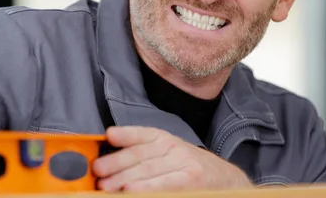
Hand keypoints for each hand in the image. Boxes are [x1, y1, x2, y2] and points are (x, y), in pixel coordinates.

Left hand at [93, 126, 252, 191]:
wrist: (228, 180)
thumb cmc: (189, 169)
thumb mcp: (167, 154)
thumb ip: (143, 155)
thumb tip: (109, 165)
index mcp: (164, 139)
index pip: (142, 134)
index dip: (125, 134)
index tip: (109, 136)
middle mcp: (174, 147)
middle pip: (140, 155)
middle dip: (116, 164)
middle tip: (97, 172)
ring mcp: (184, 163)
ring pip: (150, 171)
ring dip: (125, 179)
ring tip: (108, 186)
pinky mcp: (192, 180)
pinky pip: (167, 184)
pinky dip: (148, 188)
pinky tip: (132, 191)